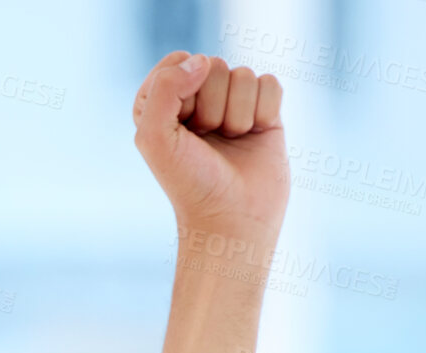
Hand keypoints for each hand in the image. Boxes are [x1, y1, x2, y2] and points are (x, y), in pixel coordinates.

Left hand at [133, 53, 287, 248]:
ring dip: (237, 114)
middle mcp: (196, 100)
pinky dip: (264, 112)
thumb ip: (164, 88)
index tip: (181, 127)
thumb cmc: (189, 183)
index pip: (177, 62)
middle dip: (212, 106)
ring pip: (243, 75)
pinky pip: (270, 84)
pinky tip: (254, 136)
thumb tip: (202, 61)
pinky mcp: (264, 113)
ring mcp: (232, 104)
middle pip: (213, 65)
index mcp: (163, 102)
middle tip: (208, 140)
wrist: (232, 219)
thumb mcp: (154, 137)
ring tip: (230, 142)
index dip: (182, 92)